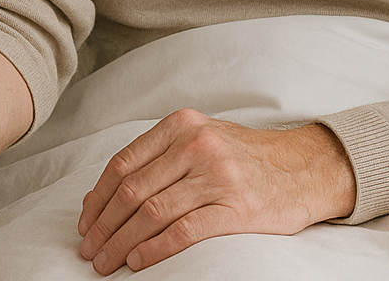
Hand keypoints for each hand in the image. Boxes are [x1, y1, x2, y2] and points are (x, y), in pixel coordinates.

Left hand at [77, 109, 355, 274]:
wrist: (304, 167)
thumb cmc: (243, 157)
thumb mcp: (199, 140)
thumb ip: (156, 159)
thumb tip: (100, 197)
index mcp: (181, 126)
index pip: (123, 163)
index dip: (97, 198)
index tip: (84, 223)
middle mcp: (196, 146)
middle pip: (132, 190)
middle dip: (103, 225)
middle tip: (89, 251)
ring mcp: (216, 176)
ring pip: (151, 212)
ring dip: (121, 242)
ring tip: (107, 262)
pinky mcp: (236, 208)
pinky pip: (184, 230)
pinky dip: (154, 248)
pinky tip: (138, 261)